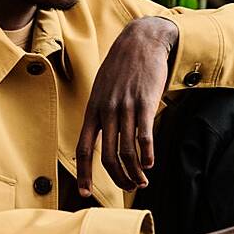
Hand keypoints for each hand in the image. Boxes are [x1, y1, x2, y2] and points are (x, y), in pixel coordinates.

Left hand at [76, 16, 177, 195]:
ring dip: (135, 172)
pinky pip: (144, 137)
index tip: (85, 193)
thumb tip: (102, 134)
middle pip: (107, 156)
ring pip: (127, 151)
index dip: (84, 173)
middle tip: (129, 187)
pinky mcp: (145, 103)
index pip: (83, 148)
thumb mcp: (103, 87)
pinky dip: (147, 155)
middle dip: (117, 178)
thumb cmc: (123, 66)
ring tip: (142, 180)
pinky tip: (150, 164)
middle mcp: (106, 111)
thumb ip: (101, 111)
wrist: (141, 40)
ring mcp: (125, 107)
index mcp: (93, 109)